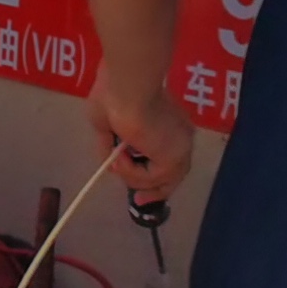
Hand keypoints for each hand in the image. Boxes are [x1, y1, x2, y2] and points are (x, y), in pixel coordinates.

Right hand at [88, 75, 196, 210]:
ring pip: (160, 179)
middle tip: (139, 201)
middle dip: (156, 190)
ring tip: (115, 159)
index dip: (156, 172)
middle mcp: (181, 136)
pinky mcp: (172, 158)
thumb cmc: (114, 94)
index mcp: (170, 123)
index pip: (170, 155)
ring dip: (132, 176)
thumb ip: (109, 145)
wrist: (126, 86)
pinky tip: (120, 156)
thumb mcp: (105, 124)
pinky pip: (150, 178)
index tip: (141, 186)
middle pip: (175, 174)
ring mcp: (179, 148)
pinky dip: (130, 172)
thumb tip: (110, 165)